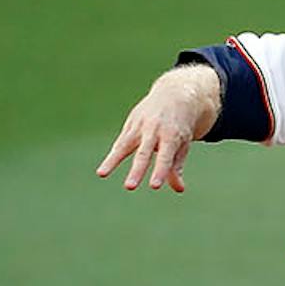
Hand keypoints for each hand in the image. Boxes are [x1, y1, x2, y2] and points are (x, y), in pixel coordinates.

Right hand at [95, 67, 221, 192]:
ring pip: (124, 145)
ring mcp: (140, 126)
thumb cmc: (179, 126)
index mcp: (172, 135)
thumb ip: (177, 166)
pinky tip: (103, 171)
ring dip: (113, 161)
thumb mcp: (182, 143)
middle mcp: (154, 130)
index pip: (165, 157)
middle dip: (136, 170)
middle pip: (143, 153)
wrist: (173, 95)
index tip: (154, 186)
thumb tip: (179, 190)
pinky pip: (120, 143)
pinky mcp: (130, 124)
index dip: (159, 171)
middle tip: (129, 187)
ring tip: (102, 174)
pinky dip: (113, 156)